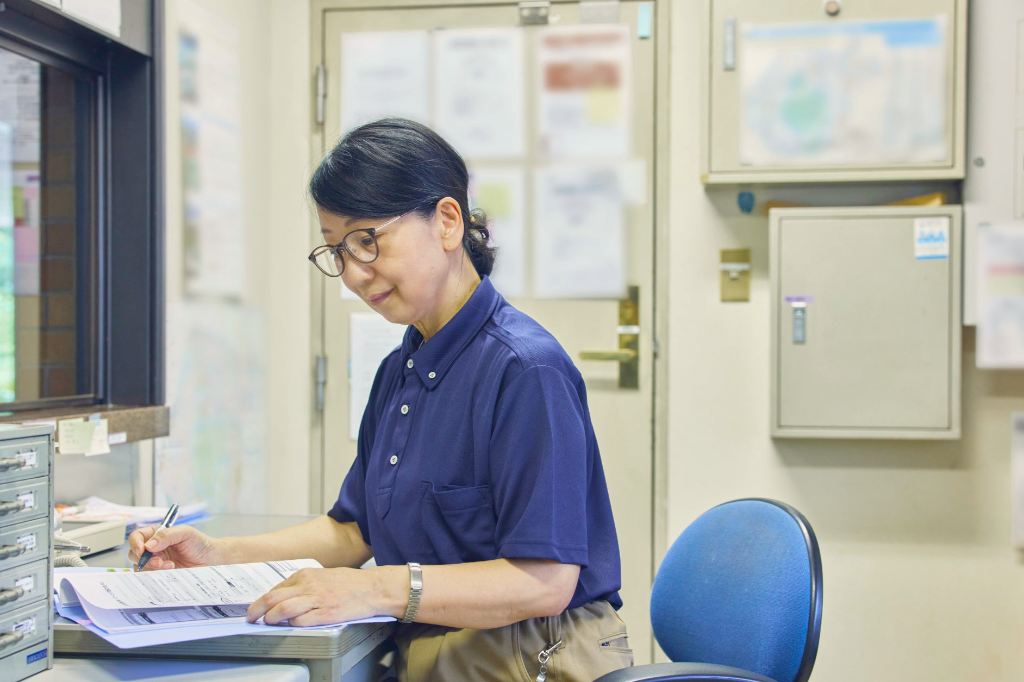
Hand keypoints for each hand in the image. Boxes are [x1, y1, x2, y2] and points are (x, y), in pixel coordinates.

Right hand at [127, 524, 221, 570]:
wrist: (211, 558)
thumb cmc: (199, 542)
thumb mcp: (185, 532)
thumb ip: (167, 535)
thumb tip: (148, 545)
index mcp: (156, 534)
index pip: (136, 537)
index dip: (135, 543)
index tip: (142, 550)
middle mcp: (153, 548)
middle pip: (135, 554)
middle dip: (145, 559)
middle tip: (159, 561)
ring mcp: (156, 562)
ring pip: (141, 567)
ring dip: (153, 567)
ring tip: (171, 566)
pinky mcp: (160, 574)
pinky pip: (150, 576)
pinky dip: (158, 575)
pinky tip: (172, 570)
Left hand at [246, 565, 404, 625]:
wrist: (372, 588)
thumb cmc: (350, 583)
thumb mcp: (322, 576)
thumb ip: (303, 585)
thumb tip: (284, 597)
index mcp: (306, 575)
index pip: (275, 589)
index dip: (262, 601)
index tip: (256, 609)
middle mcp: (309, 585)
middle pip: (273, 598)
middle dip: (256, 610)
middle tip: (251, 618)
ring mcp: (317, 599)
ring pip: (282, 610)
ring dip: (270, 619)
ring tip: (267, 623)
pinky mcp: (326, 614)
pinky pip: (301, 621)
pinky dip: (292, 625)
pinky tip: (291, 626)